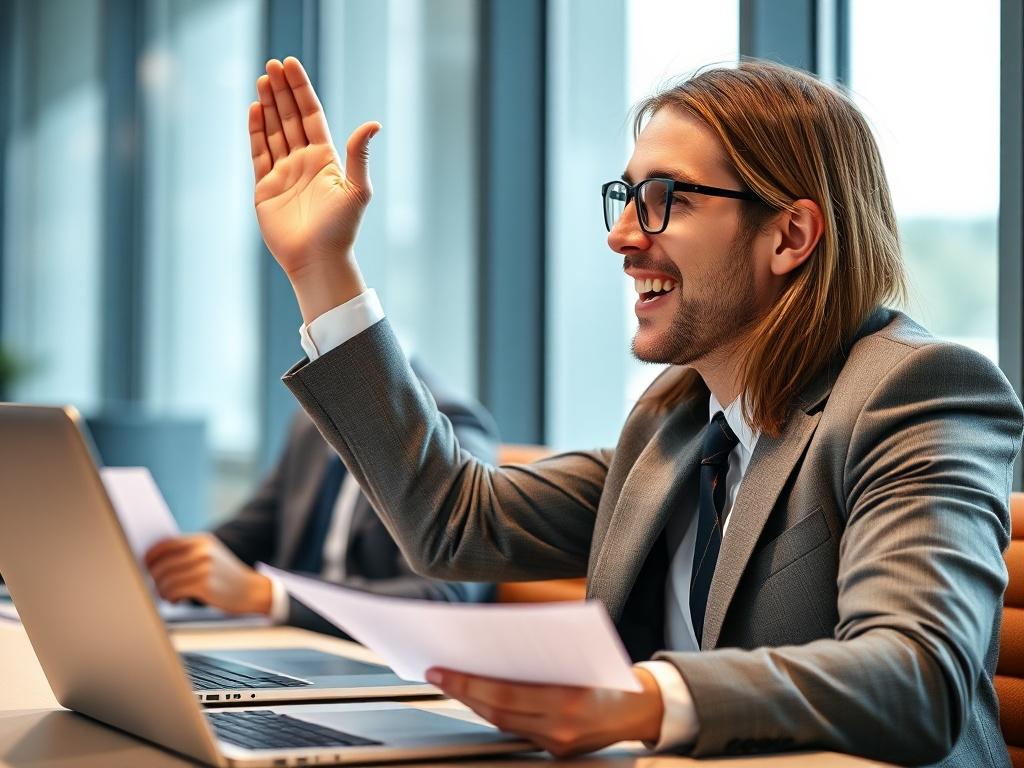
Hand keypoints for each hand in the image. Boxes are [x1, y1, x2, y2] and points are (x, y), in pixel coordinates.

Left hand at [144, 533, 272, 614]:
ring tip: (167, 596)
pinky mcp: (204, 584)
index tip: (144, 565)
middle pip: (162, 563)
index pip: (166, 544)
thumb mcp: (211, 556)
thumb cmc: (225, 576)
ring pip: (165, 579)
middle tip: (155, 585)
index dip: (151, 555)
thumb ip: (188, 554)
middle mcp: (203, 551)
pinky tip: (176, 600)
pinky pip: (173, 591)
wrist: (251, 590)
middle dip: (154, 577)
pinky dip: (170, 598)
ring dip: (161, 590)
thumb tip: (153, 561)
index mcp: (202, 541)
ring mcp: (204, 567)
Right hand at [249, 57, 379, 323]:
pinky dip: (255, 131)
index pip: (311, 115)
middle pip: (289, 117)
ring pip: (273, 131)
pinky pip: (258, 152)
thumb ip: (359, 154)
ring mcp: (284, 173)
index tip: (290, 64)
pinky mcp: (265, 186)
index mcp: (326, 158)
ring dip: (267, 105)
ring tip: (262, 79)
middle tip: (272, 64)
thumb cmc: (341, 229)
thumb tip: (373, 123)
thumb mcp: (357, 190)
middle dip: (281, 91)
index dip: (301, 89)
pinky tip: (254, 109)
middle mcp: (304, 162)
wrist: (317, 260)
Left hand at [425, 667, 663, 757]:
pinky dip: (495, 712)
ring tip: (453, 681)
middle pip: (498, 712)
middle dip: (463, 691)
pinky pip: (517, 730)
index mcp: (568, 700)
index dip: (469, 683)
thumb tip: (499, 644)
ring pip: (502, 723)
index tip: (442, 669)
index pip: (505, 694)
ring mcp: (557, 744)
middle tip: (437, 673)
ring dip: (474, 702)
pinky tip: (480, 696)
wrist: (642, 710)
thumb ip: (545, 656)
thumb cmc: (611, 675)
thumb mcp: (580, 656)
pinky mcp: (556, 752)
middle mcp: (560, 728)